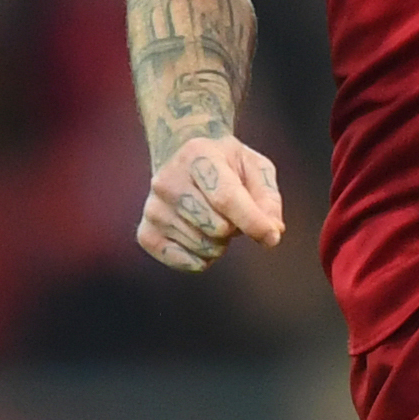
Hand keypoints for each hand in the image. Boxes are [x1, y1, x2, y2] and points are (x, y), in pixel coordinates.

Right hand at [137, 133, 285, 270]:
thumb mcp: (254, 167)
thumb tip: (272, 232)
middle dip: (235, 228)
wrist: (181, 157)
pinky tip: (199, 234)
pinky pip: (186, 263)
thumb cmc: (225, 164)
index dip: (253, 221)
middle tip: (228, 211)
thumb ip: (268, 198)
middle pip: (217, 228)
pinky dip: (201, 257)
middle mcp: (167, 180)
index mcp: (197, 155)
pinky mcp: (146, 234)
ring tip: (211, 217)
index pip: (226, 198)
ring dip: (219, 241)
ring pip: (205, 248)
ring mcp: (153, 209)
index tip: (272, 236)